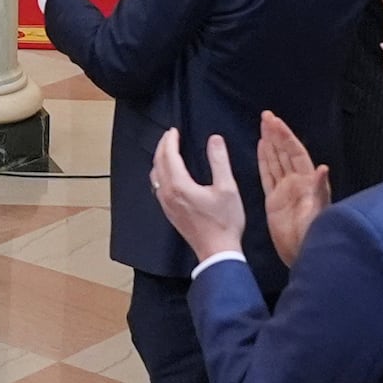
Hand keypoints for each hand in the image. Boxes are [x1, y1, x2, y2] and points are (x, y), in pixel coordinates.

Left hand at [149, 128, 249, 266]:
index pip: (169, 156)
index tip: (174, 130)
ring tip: (168, 151)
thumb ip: (219, 161)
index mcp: (179, 185)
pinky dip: (160, 173)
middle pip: (158, 163)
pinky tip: (169, 174)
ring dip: (160, 160)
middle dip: (163, 147)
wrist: (217, 252)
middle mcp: (168, 194)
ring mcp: (166, 205)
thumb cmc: (224, 222)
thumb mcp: (227, 188)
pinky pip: (158, 187)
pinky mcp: (169, 212)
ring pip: (155, 176)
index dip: (170, 141)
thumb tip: (214, 139)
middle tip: (170, 135)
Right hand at [255, 111, 330, 266]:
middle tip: (266, 116)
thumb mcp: (318, 212)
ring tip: (263, 126)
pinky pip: (268, 175)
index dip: (285, 137)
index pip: (295, 153)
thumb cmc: (313, 235)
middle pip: (285, 153)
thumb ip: (319, 190)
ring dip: (270, 144)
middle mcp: (297, 183)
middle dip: (276, 134)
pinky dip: (264, 160)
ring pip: (276, 161)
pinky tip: (261, 148)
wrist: (304, 255)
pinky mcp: (274, 200)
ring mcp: (285, 191)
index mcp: (307, 182)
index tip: (275, 122)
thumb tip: (323, 168)